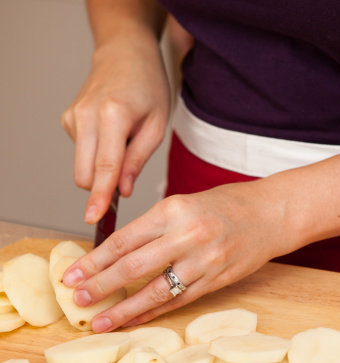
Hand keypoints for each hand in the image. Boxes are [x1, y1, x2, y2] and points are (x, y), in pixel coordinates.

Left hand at [61, 181, 289, 331]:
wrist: (272, 214)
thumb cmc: (227, 205)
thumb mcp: (184, 204)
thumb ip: (154, 227)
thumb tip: (114, 254)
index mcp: (174, 210)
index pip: (124, 240)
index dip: (94, 261)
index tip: (72, 274)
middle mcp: (188, 236)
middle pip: (133, 267)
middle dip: (101, 286)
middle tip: (77, 299)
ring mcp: (205, 261)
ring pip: (156, 291)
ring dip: (124, 309)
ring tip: (100, 321)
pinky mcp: (217, 280)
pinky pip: (179, 301)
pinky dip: (154, 312)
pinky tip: (134, 320)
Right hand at [62, 37, 169, 223]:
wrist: (125, 54)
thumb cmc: (148, 87)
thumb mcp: (157, 125)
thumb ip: (138, 160)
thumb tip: (121, 191)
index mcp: (113, 115)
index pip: (105, 166)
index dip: (101, 196)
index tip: (94, 218)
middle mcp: (86, 116)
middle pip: (86, 174)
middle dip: (103, 187)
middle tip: (129, 179)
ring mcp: (73, 117)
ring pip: (83, 167)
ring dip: (103, 167)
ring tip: (126, 141)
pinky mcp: (68, 120)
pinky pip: (84, 153)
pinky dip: (99, 152)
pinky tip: (114, 132)